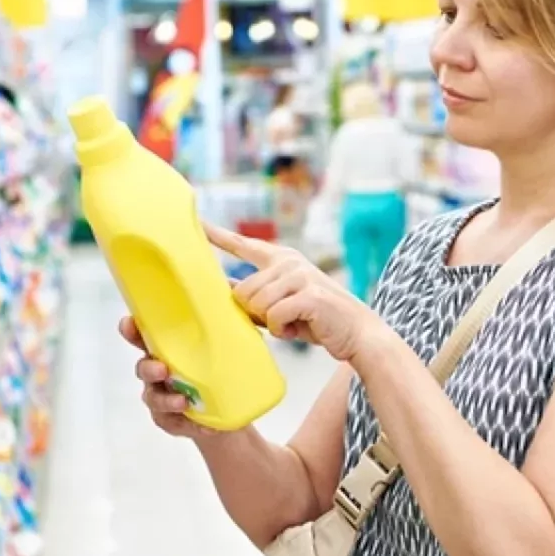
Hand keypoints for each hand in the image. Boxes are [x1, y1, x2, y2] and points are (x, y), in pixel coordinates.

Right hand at [119, 316, 221, 439]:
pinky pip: (171, 421)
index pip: (144, 335)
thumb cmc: (223, 368)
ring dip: (165, 399)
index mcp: (168, 348)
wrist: (232, 409)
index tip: (129, 323)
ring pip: (153, 397)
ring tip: (183, 402)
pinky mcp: (170, 420)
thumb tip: (237, 294)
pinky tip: (201, 424)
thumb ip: (227, 321)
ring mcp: (161, 396)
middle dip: (148, 368)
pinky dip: (185, 422)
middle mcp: (159, 370)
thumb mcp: (229, 342)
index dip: (132, 329)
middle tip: (162, 370)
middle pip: (143, 367)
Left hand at [205, 222, 379, 361]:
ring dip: (270, 323)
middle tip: (280, 320)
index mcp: (281, 259)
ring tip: (291, 323)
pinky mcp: (308, 294)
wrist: (357, 332)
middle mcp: (289, 262)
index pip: (243, 244)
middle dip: (256, 313)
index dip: (217, 235)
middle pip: (242, 291)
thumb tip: (220, 291)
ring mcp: (300, 275)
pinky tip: (298, 329)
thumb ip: (252, 296)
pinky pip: (273, 316)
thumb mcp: (280, 304)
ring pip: (256, 304)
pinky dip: (281, 330)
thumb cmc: (316, 319)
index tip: (197, 223)